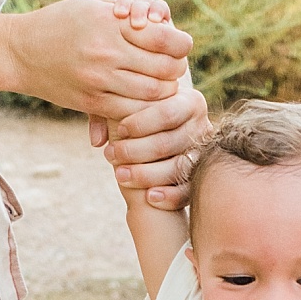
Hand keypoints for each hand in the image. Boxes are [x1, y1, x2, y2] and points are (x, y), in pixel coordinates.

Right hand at [9, 0, 191, 118]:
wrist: (21, 51)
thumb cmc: (63, 22)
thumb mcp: (94, 4)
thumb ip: (129, 9)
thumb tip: (164, 20)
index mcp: (110, 22)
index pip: (163, 37)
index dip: (180, 44)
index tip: (182, 46)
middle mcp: (106, 51)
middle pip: (164, 68)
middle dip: (177, 69)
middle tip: (176, 68)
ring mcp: (99, 79)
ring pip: (152, 94)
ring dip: (165, 92)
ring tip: (164, 85)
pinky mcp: (92, 101)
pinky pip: (132, 111)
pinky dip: (145, 109)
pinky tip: (145, 102)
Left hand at [98, 82, 209, 208]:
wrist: (159, 141)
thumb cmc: (140, 120)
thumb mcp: (128, 108)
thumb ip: (109, 113)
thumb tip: (97, 140)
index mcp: (190, 101)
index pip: (166, 113)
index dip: (139, 124)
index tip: (118, 131)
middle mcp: (202, 126)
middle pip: (168, 142)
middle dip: (135, 151)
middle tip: (110, 155)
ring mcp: (203, 154)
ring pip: (177, 168)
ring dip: (145, 174)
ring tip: (119, 175)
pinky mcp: (201, 179)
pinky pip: (187, 191)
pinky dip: (169, 196)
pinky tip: (149, 197)